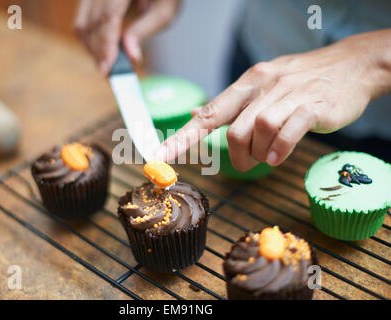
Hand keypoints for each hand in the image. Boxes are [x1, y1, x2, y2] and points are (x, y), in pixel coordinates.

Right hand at [75, 0, 179, 73]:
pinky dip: (91, 39)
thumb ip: (145, 31)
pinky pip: (83, 20)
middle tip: (109, 74)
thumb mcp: (163, 11)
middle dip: (98, 52)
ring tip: (109, 65)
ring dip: (92, 48)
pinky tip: (105, 51)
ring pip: (82, 24)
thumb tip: (131, 57)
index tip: (107, 68)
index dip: (106, 44)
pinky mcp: (90, 0)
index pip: (108, 16)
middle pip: (91, 22)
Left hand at [155, 29, 390, 170]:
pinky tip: (280, 156)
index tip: (162, 155)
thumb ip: (230, 102)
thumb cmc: (302, 81)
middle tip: (247, 162)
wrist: (351, 66)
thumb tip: (195, 114)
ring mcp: (289, 95)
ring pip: (259, 131)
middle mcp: (265, 86)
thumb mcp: (263, 84)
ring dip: (260, 153)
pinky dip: (280, 150)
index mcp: (248, 83)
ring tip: (268, 157)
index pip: (209, 113)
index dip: (184, 136)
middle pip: (235, 130)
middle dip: (237, 156)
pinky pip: (288, 132)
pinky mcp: (313, 107)